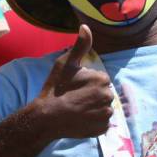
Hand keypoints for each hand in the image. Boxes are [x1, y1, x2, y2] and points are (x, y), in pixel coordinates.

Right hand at [30, 25, 113, 140]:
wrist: (47, 117)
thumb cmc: (55, 88)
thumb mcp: (65, 63)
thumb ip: (80, 45)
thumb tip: (86, 26)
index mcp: (102, 79)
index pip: (99, 80)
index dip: (86, 83)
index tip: (73, 87)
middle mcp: (109, 97)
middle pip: (102, 94)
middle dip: (92, 95)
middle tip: (74, 98)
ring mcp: (106, 115)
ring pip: (102, 108)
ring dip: (93, 109)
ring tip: (76, 110)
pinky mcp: (102, 129)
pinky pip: (101, 123)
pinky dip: (93, 122)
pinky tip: (80, 120)